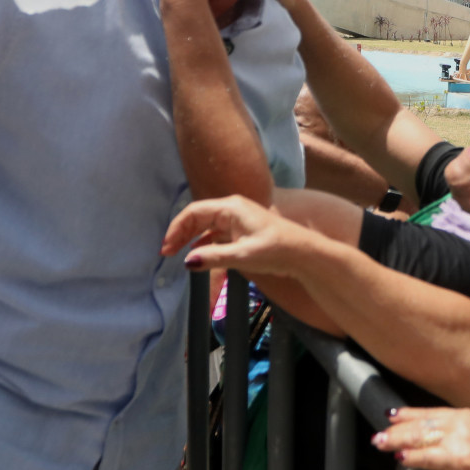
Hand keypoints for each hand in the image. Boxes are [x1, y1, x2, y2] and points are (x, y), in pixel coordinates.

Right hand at [162, 194, 319, 276]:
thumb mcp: (242, 255)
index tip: (166, 248)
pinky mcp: (242, 230)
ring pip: (206, 225)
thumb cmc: (275, 250)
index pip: (194, 212)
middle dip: (181, 233)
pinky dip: (204, 242)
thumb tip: (187, 261)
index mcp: (230, 207)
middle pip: (198, 217)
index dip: (177, 228)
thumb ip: (213, 257)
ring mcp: (237, 219)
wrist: (302, 253)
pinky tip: (196, 254)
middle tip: (167, 253)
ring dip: (190, 238)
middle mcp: (232, 209)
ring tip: (176, 254)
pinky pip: (216, 233)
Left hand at [371, 407, 469, 469]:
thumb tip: (436, 443)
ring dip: (399, 441)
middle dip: (398, 429)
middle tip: (378, 434)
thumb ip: (462, 437)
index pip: (432, 413)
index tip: (391, 416)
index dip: (410, 414)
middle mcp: (466, 423)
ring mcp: (464, 441)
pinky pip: (432, 457)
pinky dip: (415, 457)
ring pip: (423, 438)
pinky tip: (402, 459)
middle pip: (423, 423)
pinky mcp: (464, 460)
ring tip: (381, 443)